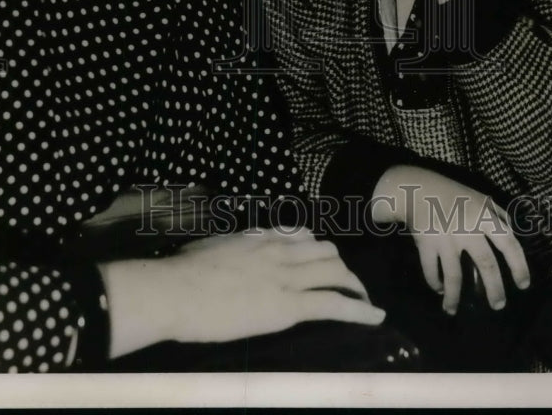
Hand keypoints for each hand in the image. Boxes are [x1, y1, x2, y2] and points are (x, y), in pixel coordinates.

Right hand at [99, 227, 384, 357]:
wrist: (176, 290)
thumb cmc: (181, 273)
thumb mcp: (209, 248)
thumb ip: (227, 250)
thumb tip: (225, 255)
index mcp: (258, 236)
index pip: (299, 234)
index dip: (313, 247)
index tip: (317, 258)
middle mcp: (279, 249)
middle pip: (324, 250)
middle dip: (339, 265)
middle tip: (344, 283)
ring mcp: (287, 275)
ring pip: (335, 271)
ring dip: (354, 285)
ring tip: (365, 299)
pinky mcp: (290, 304)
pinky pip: (335, 304)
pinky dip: (360, 310)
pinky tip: (375, 316)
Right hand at [373, 165, 529, 314]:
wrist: (414, 186)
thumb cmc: (451, 193)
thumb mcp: (479, 198)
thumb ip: (498, 214)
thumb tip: (516, 233)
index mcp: (484, 215)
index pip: (508, 243)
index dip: (519, 266)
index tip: (523, 285)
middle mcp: (467, 228)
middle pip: (486, 264)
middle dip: (494, 289)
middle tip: (498, 306)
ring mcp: (445, 237)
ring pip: (454, 276)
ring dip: (454, 297)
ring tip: (453, 310)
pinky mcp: (425, 243)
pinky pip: (431, 270)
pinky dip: (434, 283)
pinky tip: (438, 291)